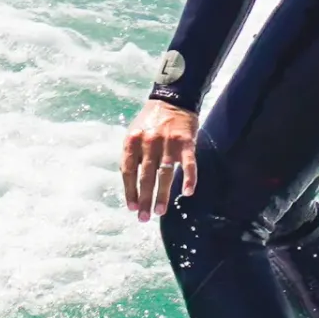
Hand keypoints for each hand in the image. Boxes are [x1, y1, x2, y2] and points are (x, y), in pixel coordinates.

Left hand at [122, 99, 198, 220]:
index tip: (132, 207)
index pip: (129, 171)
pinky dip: (189, 178)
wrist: (173, 99)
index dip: (129, 191)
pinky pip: (188, 164)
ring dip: (162, 195)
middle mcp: (149, 142)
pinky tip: (187, 192)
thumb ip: (132, 156)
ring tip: (159, 212)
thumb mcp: (134, 134)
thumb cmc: (151, 122)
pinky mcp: (186, 142)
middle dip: (144, 200)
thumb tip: (131, 185)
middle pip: (145, 176)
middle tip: (144, 218)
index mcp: (133, 141)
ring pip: (165, 174)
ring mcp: (168, 142)